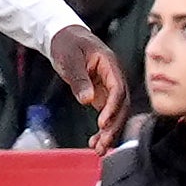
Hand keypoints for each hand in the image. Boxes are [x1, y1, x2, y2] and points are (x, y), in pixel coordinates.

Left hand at [48, 25, 128, 150]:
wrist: (64, 36)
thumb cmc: (67, 43)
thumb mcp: (70, 58)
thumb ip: (79, 79)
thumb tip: (87, 100)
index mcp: (110, 65)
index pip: (118, 90)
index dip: (112, 108)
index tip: (102, 123)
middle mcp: (114, 78)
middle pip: (121, 106)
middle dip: (113, 126)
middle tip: (102, 144)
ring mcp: (109, 87)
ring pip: (115, 113)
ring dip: (109, 132)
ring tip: (98, 149)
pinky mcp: (101, 94)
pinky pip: (106, 114)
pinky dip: (103, 128)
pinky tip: (95, 142)